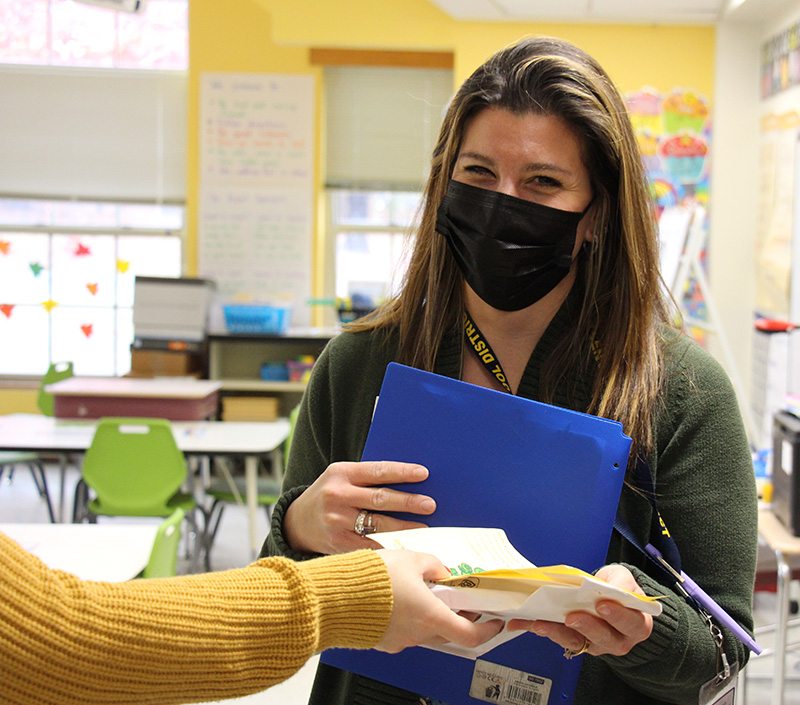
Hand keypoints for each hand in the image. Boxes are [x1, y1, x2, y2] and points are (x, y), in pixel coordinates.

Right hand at [283, 461, 435, 554]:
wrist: (297, 522)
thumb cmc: (330, 495)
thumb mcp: (341, 477)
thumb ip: (367, 479)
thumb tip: (409, 482)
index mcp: (341, 473)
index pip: (377, 471)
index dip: (402, 472)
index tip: (424, 473)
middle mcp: (337, 495)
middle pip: (380, 498)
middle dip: (408, 501)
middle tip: (430, 504)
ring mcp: (337, 520)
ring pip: (378, 523)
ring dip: (405, 525)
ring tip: (425, 524)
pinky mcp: (338, 542)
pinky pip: (370, 545)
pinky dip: (389, 546)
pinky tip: (405, 546)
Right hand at [375, 549, 503, 652]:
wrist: (335, 596)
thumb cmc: (370, 580)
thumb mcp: (410, 559)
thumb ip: (432, 564)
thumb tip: (441, 570)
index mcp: (430, 616)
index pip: (470, 634)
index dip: (487, 629)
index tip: (493, 621)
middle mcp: (417, 634)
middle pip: (449, 634)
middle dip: (458, 618)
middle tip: (460, 601)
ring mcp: (398, 640)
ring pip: (424, 632)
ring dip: (431, 617)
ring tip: (425, 593)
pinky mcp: (381, 640)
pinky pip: (403, 631)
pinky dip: (408, 619)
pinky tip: (400, 600)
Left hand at [508, 564, 653, 656]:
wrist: (609, 596)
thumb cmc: (618, 588)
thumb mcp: (623, 578)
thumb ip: (621, 583)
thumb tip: (612, 588)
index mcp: (636, 624)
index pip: (630, 623)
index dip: (617, 616)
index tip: (602, 605)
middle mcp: (617, 639)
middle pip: (603, 638)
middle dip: (586, 626)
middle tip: (571, 617)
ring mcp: (595, 644)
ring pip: (577, 642)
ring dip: (557, 632)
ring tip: (541, 623)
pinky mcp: (575, 642)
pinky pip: (558, 637)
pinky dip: (540, 628)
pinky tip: (524, 622)